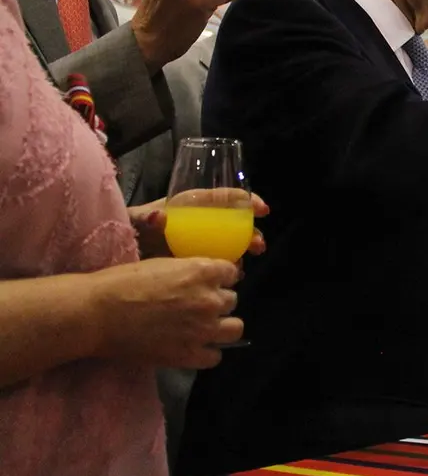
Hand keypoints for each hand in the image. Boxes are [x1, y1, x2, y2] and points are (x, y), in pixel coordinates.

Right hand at [88, 257, 242, 368]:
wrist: (97, 313)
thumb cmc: (122, 283)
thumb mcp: (163, 264)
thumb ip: (189, 272)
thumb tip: (202, 277)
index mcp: (202, 271)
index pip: (232, 273)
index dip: (220, 278)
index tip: (209, 284)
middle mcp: (209, 299)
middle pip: (232, 300)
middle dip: (217, 302)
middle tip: (197, 307)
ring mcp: (202, 328)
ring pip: (235, 328)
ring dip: (221, 326)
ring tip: (202, 328)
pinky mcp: (190, 354)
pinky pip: (215, 356)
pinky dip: (207, 352)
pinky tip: (193, 348)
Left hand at [129, 192, 268, 259]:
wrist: (116, 253)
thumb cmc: (131, 229)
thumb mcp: (137, 221)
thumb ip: (146, 218)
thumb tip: (160, 216)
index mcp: (191, 205)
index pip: (224, 197)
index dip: (246, 200)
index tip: (262, 210)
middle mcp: (200, 221)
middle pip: (233, 222)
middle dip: (250, 232)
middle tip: (258, 246)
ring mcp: (199, 241)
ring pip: (229, 243)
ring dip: (241, 253)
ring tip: (241, 268)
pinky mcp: (196, 260)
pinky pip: (218, 262)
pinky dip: (227, 269)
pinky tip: (229, 278)